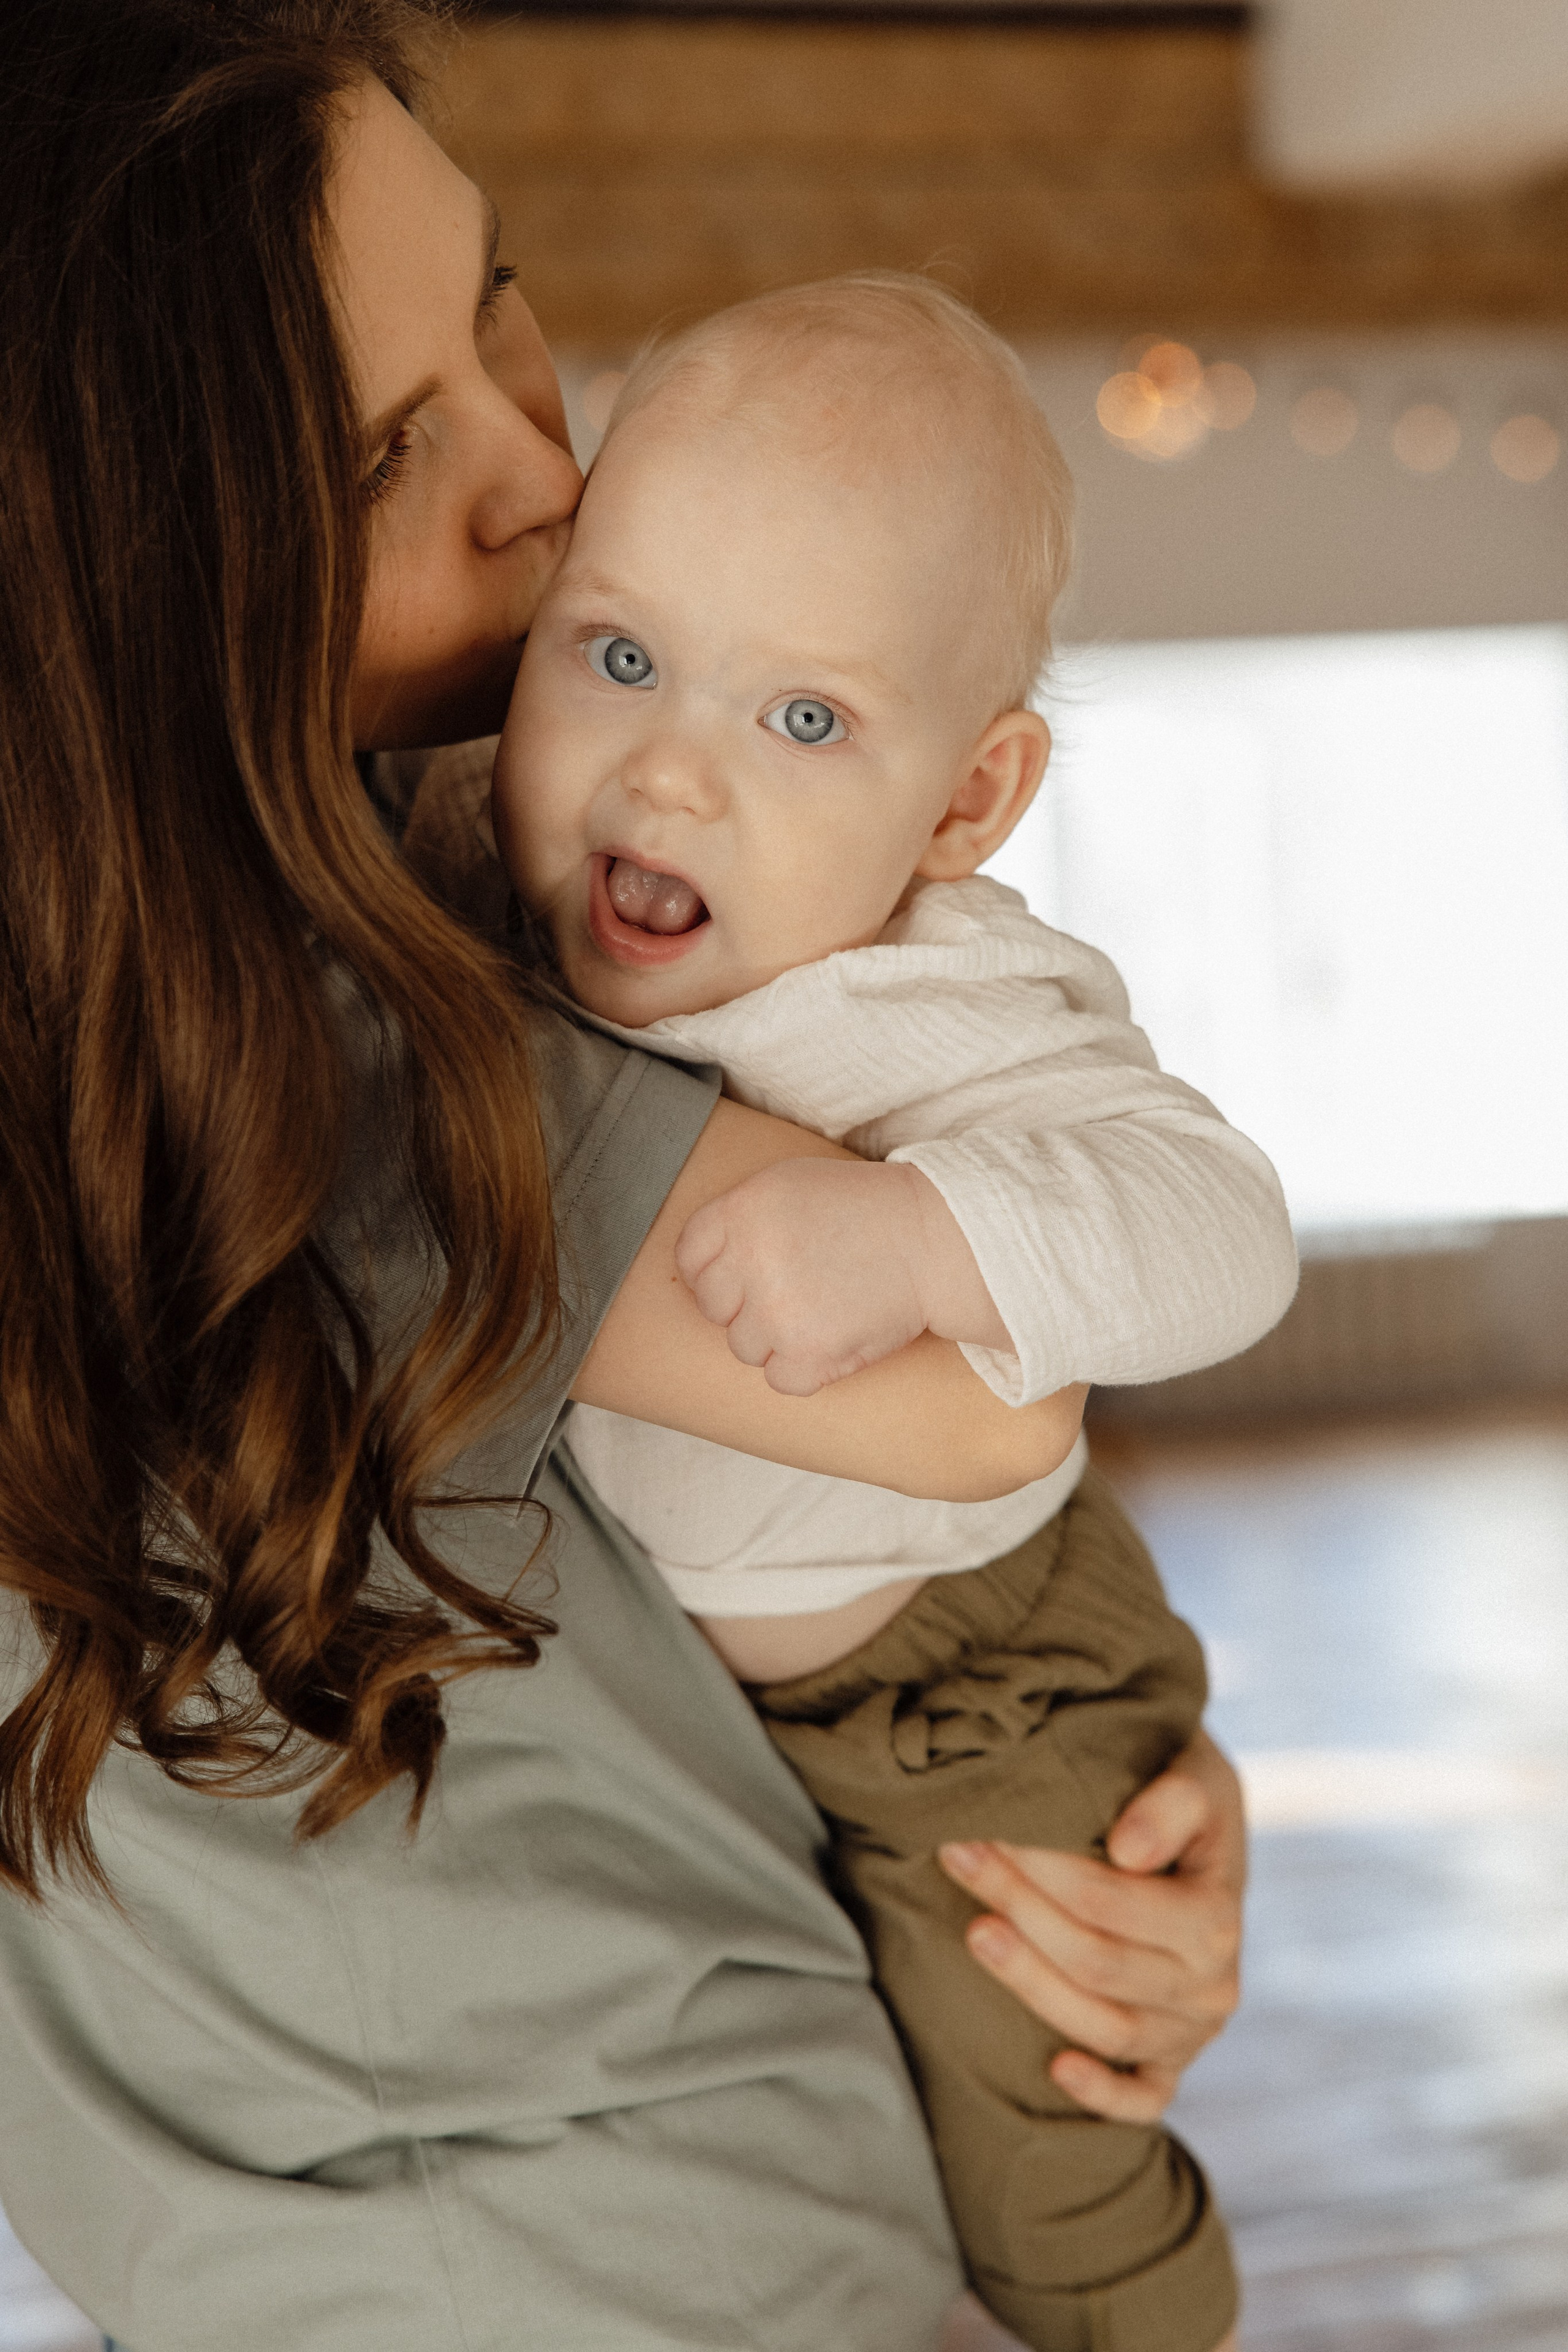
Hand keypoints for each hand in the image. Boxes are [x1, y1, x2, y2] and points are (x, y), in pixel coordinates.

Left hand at [675, 1157, 1005, 1396]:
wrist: (935, 1240)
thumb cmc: (865, 1209)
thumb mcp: (790, 1184)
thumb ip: (738, 1217)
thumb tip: (697, 1264)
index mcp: (741, 1211)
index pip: (689, 1259)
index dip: (714, 1272)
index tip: (743, 1276)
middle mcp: (750, 1261)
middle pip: (715, 1308)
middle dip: (747, 1305)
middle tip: (795, 1290)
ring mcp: (777, 1312)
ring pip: (745, 1348)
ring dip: (778, 1338)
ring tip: (822, 1309)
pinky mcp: (809, 1354)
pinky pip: (780, 1380)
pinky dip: (806, 1368)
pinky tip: (834, 1337)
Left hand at [938, 1728, 1244, 2123]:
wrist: (1200, 1828)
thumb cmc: (1180, 1792)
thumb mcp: (1194, 1776)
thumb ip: (1169, 1804)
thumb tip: (1127, 1849)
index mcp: (1217, 1918)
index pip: (1107, 1902)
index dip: (1040, 1868)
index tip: (988, 1827)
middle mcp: (1213, 1987)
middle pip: (1094, 1962)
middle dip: (1018, 1906)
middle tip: (959, 1853)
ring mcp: (1192, 2032)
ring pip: (1104, 2027)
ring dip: (1028, 1979)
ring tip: (974, 1928)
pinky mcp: (1172, 2062)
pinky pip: (1144, 2099)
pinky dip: (1102, 2093)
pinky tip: (1054, 2070)